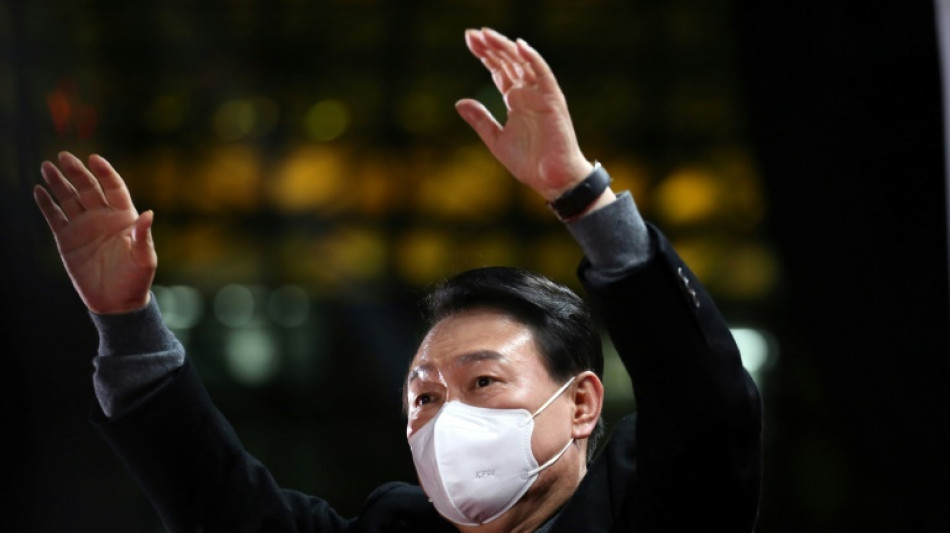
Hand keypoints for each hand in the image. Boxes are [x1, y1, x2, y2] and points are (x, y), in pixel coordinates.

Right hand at [34, 151, 156, 314]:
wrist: (116, 303)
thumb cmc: (136, 280)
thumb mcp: (145, 259)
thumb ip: (144, 236)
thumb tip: (149, 213)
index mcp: (124, 218)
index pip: (114, 188)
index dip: (105, 173)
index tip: (94, 158)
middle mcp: (103, 217)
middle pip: (88, 188)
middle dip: (76, 172)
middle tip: (63, 156)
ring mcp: (84, 227)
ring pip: (69, 199)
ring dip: (58, 182)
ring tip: (47, 166)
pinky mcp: (67, 239)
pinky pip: (55, 217)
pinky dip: (46, 204)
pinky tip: (39, 190)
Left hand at [456, 28, 594, 200]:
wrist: (551, 179)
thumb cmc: (529, 162)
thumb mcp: (496, 139)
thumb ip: (480, 120)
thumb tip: (459, 102)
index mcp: (516, 100)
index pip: (499, 71)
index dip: (485, 56)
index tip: (469, 43)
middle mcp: (528, 93)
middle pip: (508, 62)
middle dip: (490, 48)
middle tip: (472, 34)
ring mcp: (541, 94)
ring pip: (522, 63)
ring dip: (505, 48)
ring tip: (487, 35)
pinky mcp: (553, 100)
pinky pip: (543, 74)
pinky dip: (532, 59)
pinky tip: (519, 45)